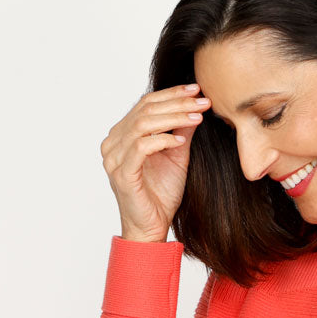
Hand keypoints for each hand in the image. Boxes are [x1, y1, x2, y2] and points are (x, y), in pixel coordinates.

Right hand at [100, 82, 209, 241]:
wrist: (152, 227)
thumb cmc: (161, 195)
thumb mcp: (177, 157)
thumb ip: (181, 132)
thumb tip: (195, 107)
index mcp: (122, 135)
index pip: (146, 104)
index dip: (172, 94)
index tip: (197, 90)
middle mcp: (113, 142)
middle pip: (145, 110)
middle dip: (177, 103)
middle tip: (202, 100)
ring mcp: (114, 157)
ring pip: (143, 125)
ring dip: (173, 118)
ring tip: (197, 117)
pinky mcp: (122, 173)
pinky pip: (141, 147)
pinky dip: (163, 141)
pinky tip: (181, 141)